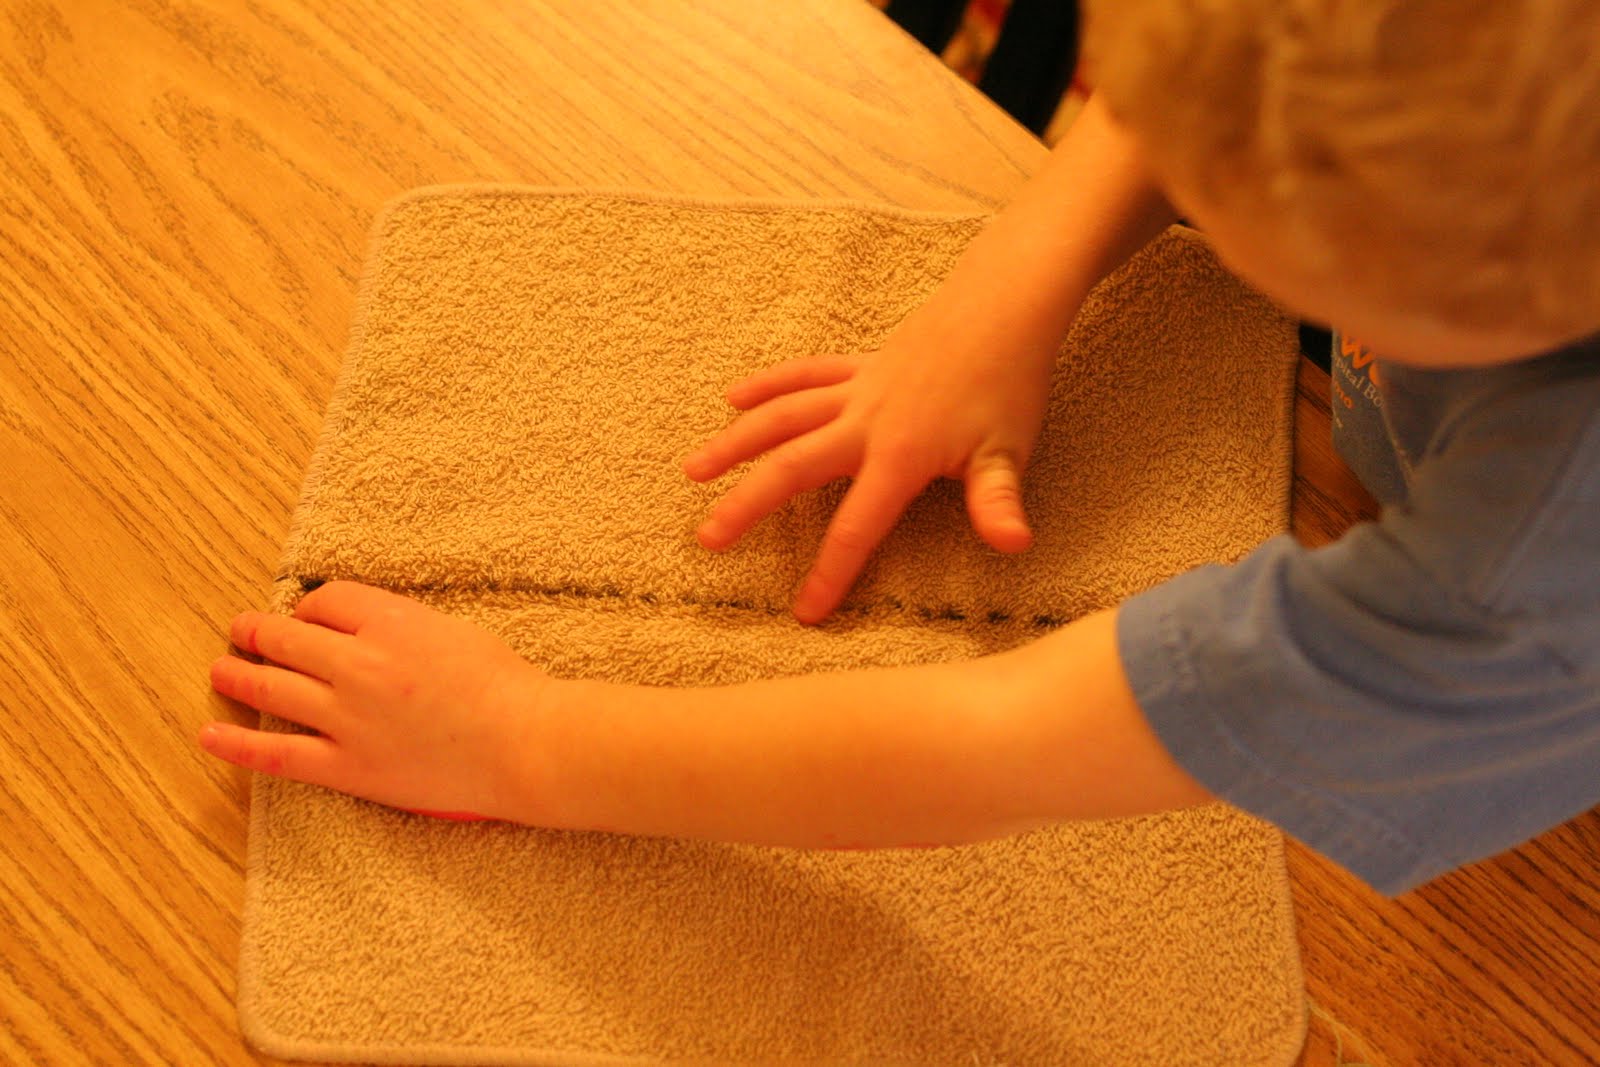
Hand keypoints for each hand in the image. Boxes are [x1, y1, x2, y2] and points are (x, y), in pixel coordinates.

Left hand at [201, 580, 547, 821]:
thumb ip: (401, 624)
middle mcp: (358, 664)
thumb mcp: (451, 629)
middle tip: (241, 629)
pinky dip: (237, 744)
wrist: (524, 745)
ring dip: (238, 674)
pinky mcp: (348, 766)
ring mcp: (347, 718)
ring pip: (271, 688)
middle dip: (258, 630)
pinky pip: (277, 755)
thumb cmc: (504, 685)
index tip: (311, 617)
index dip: (311, 607)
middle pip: (286, 637)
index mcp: (389, 623)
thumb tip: (361, 629)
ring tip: (221, 668)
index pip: (324, 601)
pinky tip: (209, 734)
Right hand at [682, 308, 1055, 622]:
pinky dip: (767, 385)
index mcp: (898, 455)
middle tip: (707, 537)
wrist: (1003, 307)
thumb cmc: (1009, 384)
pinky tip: (732, 398)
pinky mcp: (859, 365)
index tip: (805, 613)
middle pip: (791, 468)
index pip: (856, 526)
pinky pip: (803, 375)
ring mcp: (856, 390)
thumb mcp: (1008, 451)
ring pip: (781, 417)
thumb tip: (1013, 544)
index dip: (830, 573)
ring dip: (735, 443)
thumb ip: (997, 502)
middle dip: (746, 505)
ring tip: (693, 470)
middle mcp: (864, 422)